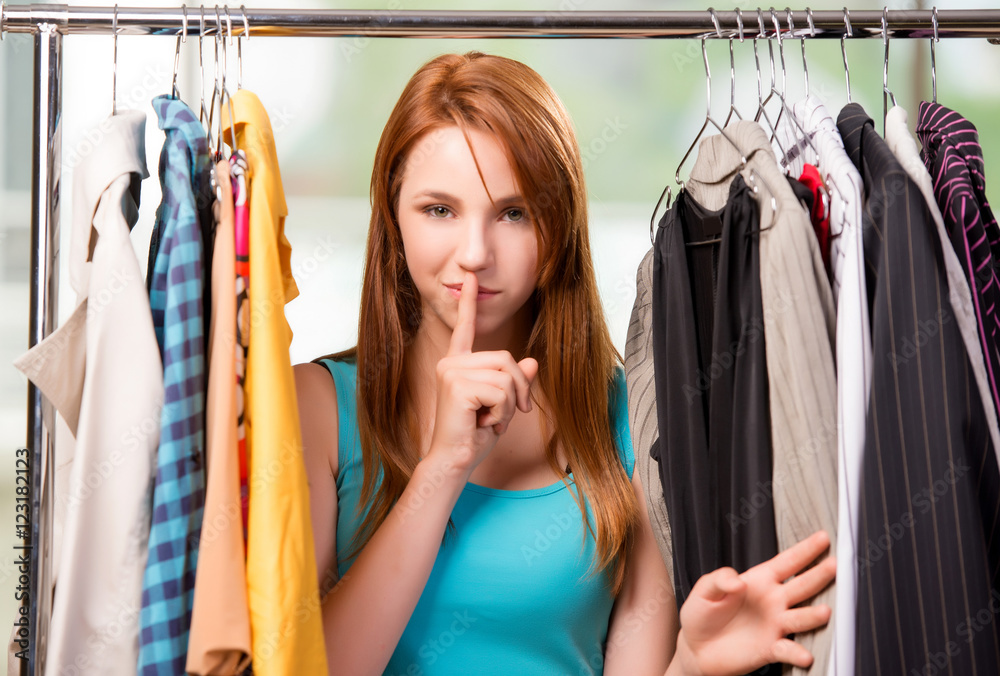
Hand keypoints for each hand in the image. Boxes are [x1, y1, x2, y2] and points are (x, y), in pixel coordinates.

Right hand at [427, 272, 538, 473]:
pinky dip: (502, 413)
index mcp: (458, 364)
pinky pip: (501, 392)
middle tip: (506, 415)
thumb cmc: (473, 436)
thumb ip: (514, 382)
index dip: (469, 302)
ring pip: (506, 376)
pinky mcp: (457, 385)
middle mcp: (451, 362)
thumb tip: (532, 362)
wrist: (454, 461)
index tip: (470, 277)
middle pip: (505, 358)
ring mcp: (451, 371)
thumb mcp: (501, 406)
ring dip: (509, 405)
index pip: (465, 327)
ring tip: (489, 420)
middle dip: (517, 389)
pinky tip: (483, 423)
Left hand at [672, 531, 835, 675]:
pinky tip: (805, 655)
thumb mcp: (704, 589)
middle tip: (836, 566)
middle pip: (802, 586)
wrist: (696, 648)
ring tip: (825, 611)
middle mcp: (773, 601)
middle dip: (819, 575)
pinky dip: (797, 653)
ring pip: (801, 617)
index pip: (787, 562)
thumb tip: (739, 582)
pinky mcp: (770, 648)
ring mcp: (775, 625)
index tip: (823, 538)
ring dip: (813, 615)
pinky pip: (788, 650)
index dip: (806, 550)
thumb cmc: (701, 614)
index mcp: (760, 581)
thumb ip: (720, 579)